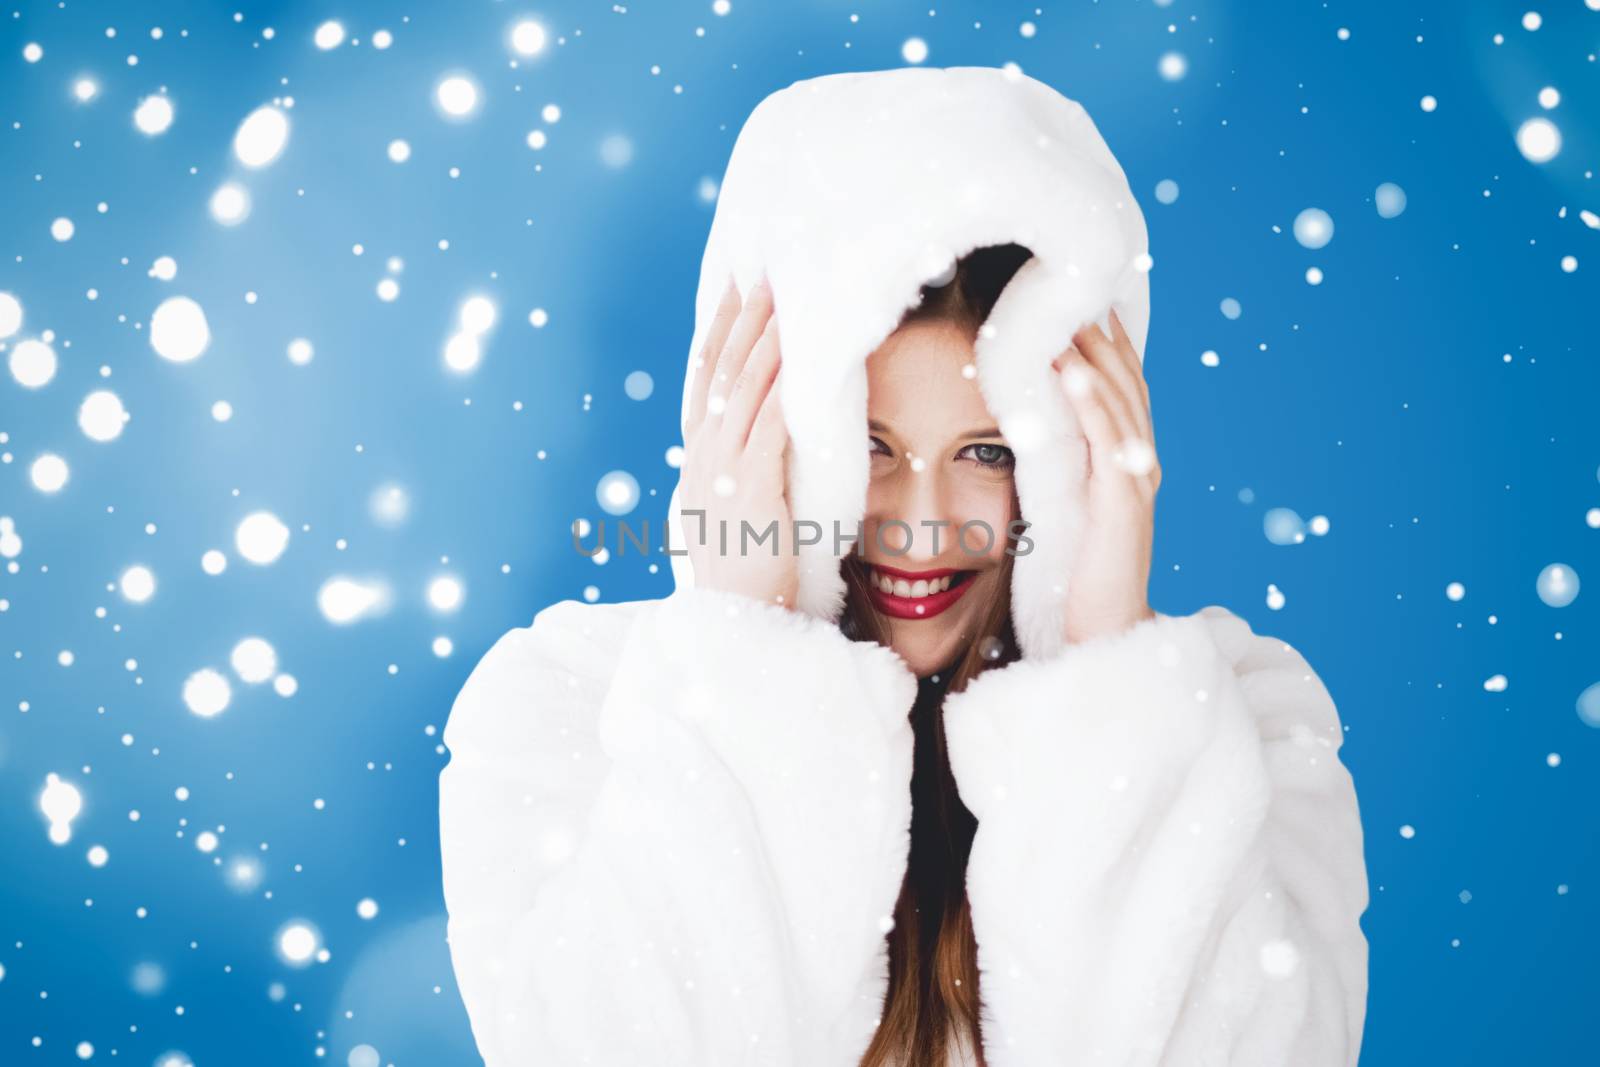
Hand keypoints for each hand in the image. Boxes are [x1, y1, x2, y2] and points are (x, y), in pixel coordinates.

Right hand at [680, 274, 798, 609]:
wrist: (735, 624)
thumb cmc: (746, 574)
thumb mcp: (736, 511)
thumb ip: (743, 471)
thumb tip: (761, 441)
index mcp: (699, 458)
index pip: (706, 379)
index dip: (720, 330)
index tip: (735, 287)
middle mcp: (702, 455)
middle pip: (722, 370)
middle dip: (743, 317)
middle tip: (763, 270)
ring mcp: (720, 469)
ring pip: (743, 386)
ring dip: (765, 337)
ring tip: (785, 294)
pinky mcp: (748, 486)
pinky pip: (766, 421)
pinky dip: (781, 382)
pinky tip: (799, 353)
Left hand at [1051, 308, 1158, 644]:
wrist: (1101, 640)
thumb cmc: (1073, 579)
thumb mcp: (1060, 508)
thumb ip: (1051, 466)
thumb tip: (1016, 424)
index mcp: (1124, 461)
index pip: (1116, 384)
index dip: (1102, 337)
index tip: (1076, 291)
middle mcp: (1138, 463)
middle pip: (1124, 379)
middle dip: (1099, 329)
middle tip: (1073, 278)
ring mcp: (1136, 483)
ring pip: (1119, 400)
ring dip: (1094, 351)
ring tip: (1067, 307)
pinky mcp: (1123, 507)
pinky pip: (1108, 442)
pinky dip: (1092, 401)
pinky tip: (1071, 368)